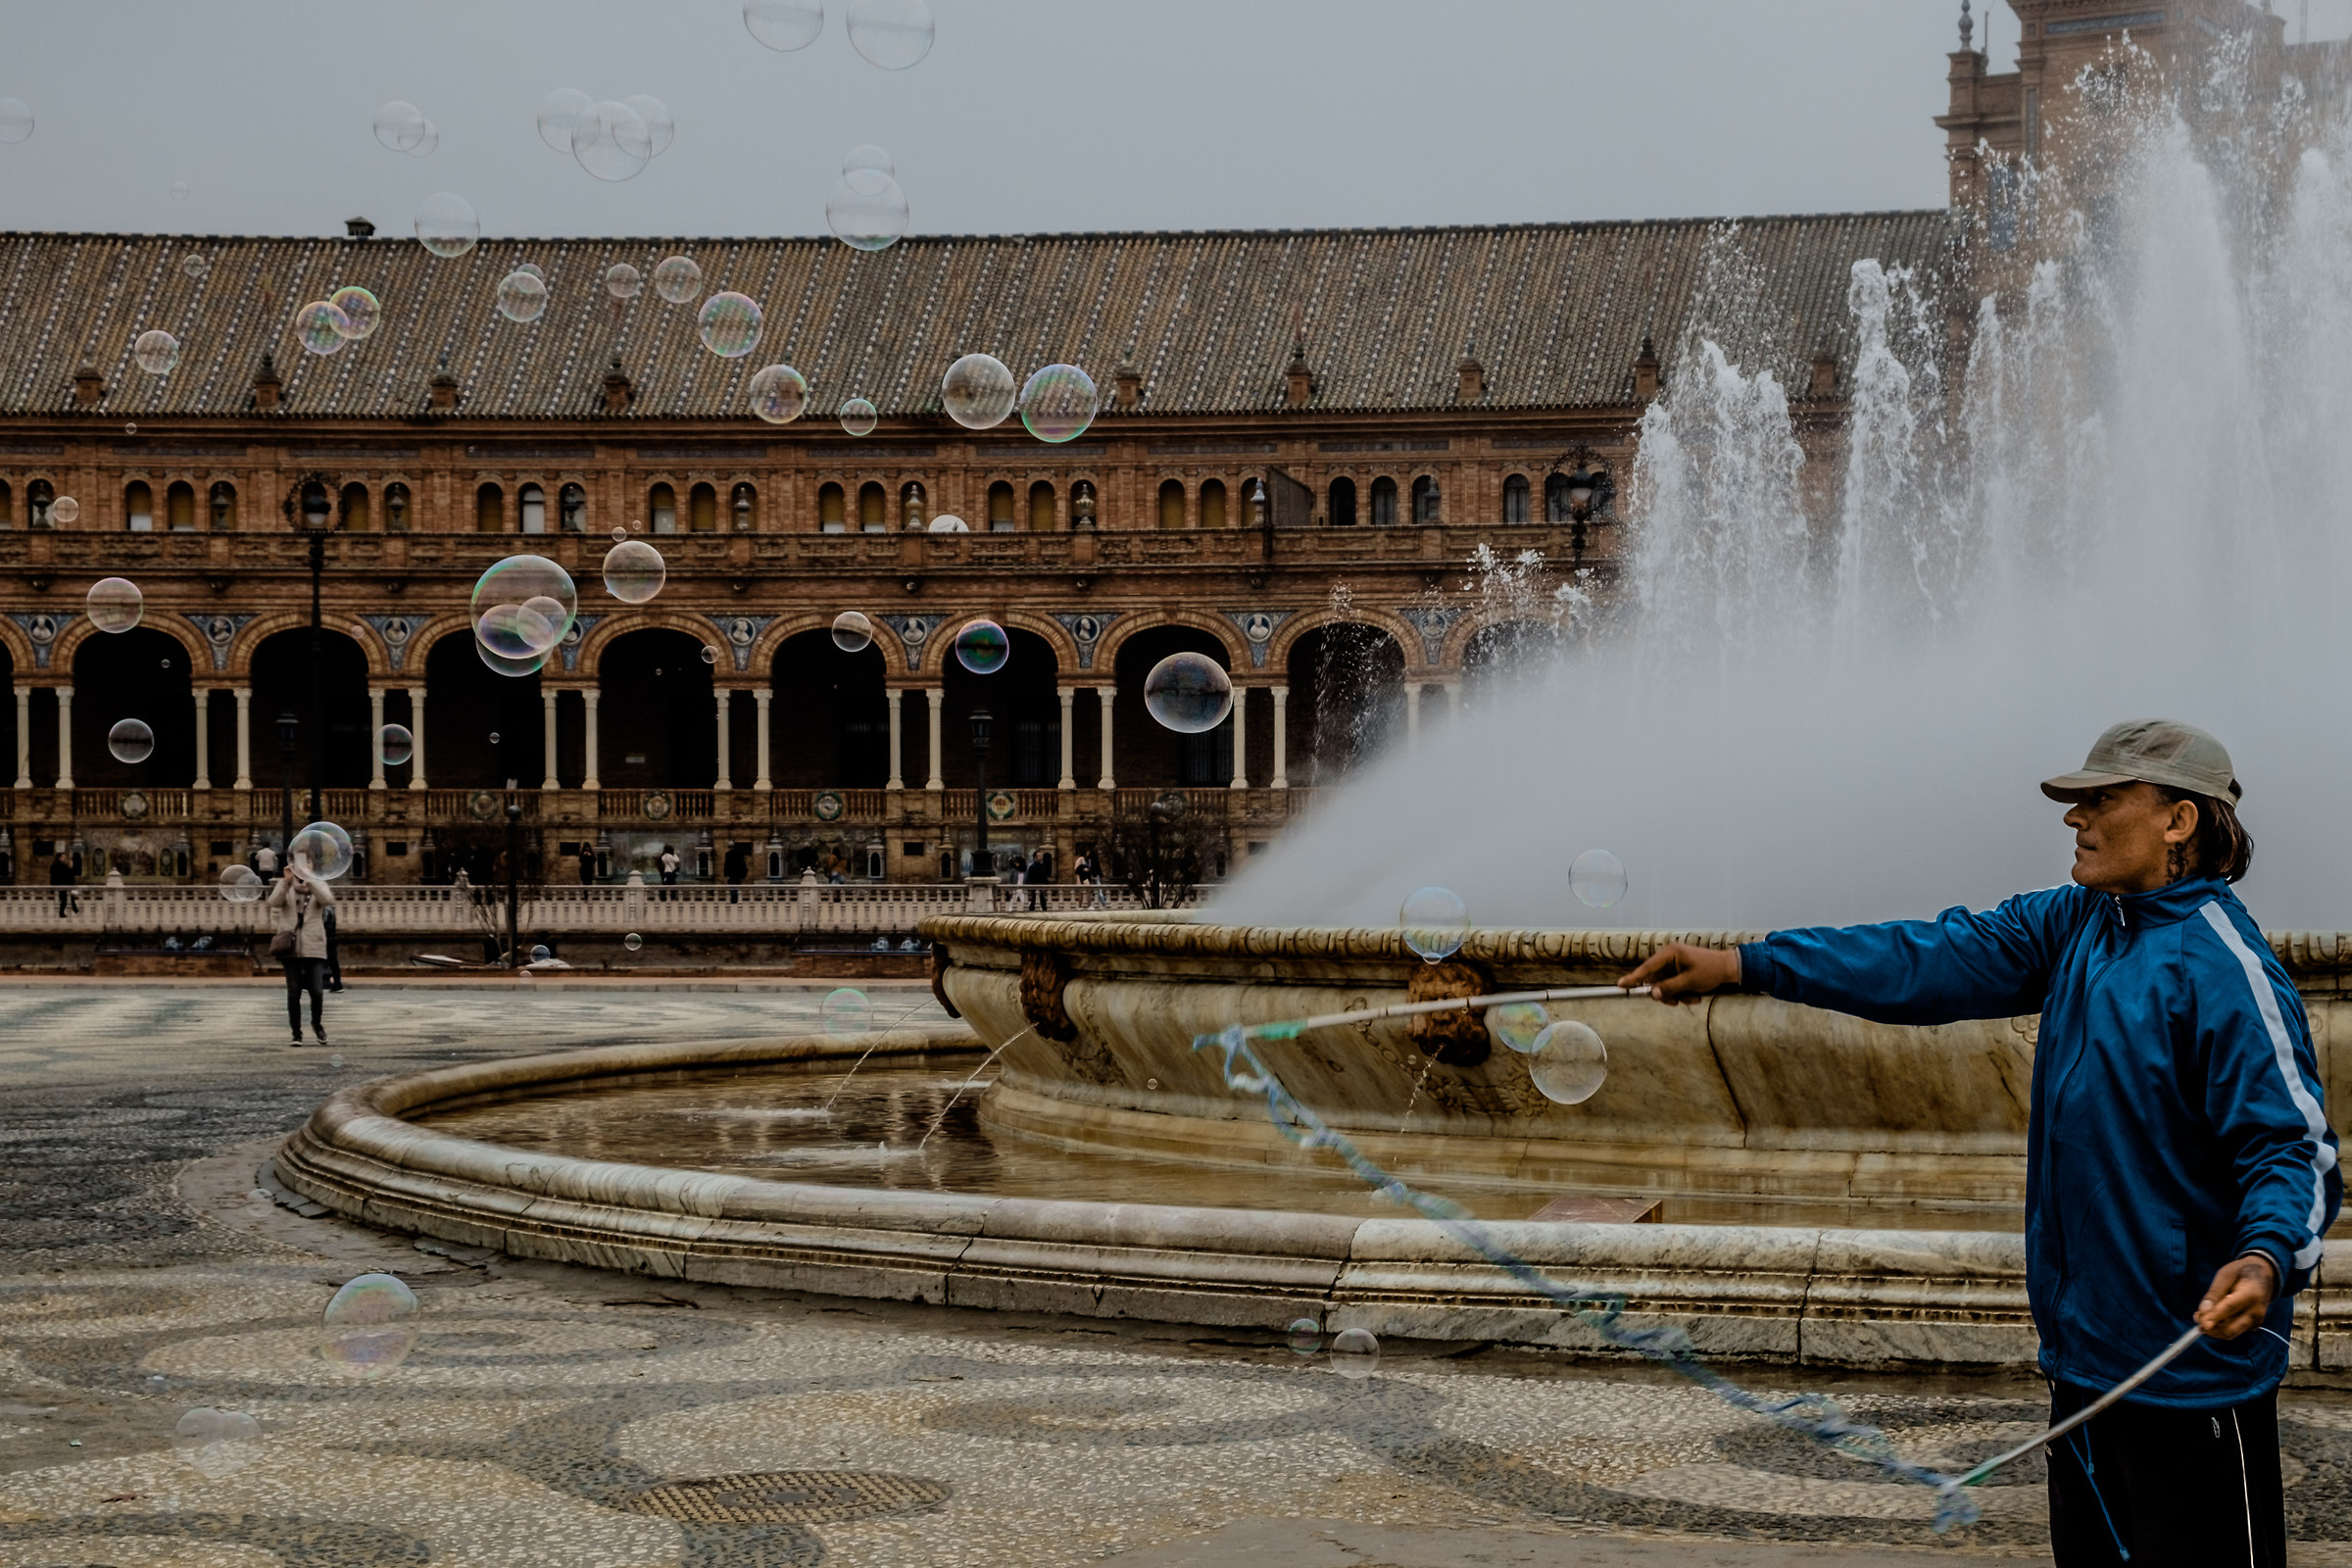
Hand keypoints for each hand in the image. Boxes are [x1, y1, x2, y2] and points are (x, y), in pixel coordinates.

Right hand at [1619, 942, 1741, 1004]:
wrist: (1729, 969)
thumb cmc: (1710, 970)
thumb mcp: (1689, 981)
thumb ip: (1669, 988)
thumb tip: (1653, 994)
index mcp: (1670, 953)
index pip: (1647, 967)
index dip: (1633, 977)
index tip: (1620, 985)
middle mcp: (1670, 958)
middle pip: (1655, 980)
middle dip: (1667, 993)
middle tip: (1676, 1001)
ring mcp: (1674, 966)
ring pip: (1664, 986)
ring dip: (1677, 996)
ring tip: (1692, 998)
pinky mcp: (1679, 972)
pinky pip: (1673, 987)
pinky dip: (1682, 994)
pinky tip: (1695, 995)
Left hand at [2195, 1253, 2277, 1339]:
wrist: (2263, 1276)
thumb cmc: (2240, 1273)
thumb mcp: (2225, 1275)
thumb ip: (2214, 1293)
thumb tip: (2203, 1312)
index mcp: (2251, 1293)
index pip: (2230, 1308)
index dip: (2215, 1317)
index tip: (2202, 1324)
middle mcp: (2256, 1311)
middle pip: (2230, 1328)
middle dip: (2210, 1327)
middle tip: (2196, 1317)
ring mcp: (2256, 1321)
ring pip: (2230, 1333)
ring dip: (2213, 1328)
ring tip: (2202, 1314)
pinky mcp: (2253, 1326)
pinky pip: (2233, 1331)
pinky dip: (2220, 1327)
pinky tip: (2214, 1315)